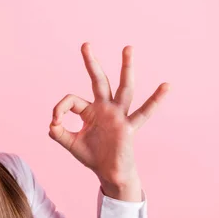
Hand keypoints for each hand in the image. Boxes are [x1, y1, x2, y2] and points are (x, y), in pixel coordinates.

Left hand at [48, 42, 169, 199]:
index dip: (60, 108)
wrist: (109, 173)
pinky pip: (144, 113)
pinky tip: (166, 86)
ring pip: (124, 88)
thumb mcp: (71, 144)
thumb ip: (59, 133)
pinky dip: (156, 100)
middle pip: (99, 81)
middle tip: (85, 44)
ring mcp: (119, 115)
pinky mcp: (129, 126)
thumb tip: (51, 124)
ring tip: (127, 48)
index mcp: (90, 111)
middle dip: (91, 63)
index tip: (55, 121)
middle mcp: (105, 108)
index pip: (72, 100)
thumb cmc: (92, 157)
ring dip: (125, 68)